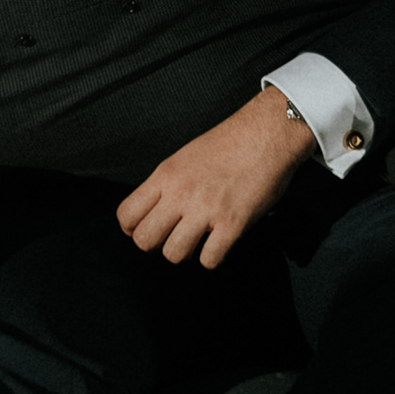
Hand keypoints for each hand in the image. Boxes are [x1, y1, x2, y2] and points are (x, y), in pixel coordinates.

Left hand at [117, 90, 311, 267]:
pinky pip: (209, 260)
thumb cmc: (231, 143)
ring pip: (174, 255)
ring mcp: (206, 209)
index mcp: (166, 175)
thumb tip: (156, 211)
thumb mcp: (185, 157)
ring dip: (187, 253)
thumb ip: (168, 184)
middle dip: (157, 245)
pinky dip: (214, 257)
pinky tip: (220, 242)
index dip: (134, 229)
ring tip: (200, 240)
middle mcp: (181, 193)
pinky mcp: (232, 223)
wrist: (268, 133)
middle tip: (174, 237)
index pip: (126, 215)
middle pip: (145, 240)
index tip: (150, 228)